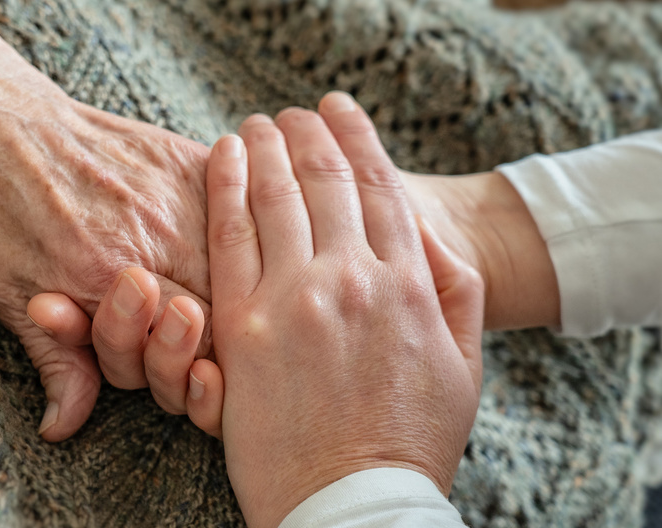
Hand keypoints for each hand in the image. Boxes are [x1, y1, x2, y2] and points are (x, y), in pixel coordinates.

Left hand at [0, 0, 212, 440]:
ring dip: (239, 282)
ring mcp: (171, 191)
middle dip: (218, 334)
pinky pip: (238, 199)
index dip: (200, 370)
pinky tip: (238, 239)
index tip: (194, 372)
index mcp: (104, 280)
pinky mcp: (182, 156)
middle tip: (199, 333)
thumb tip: (63, 428)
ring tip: (218, 291)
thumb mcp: (5, 296)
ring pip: (242, 256)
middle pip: (227, 308)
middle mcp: (150, 236)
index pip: (191, 348)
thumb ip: (55, 362)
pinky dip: (243, 225)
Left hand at [204, 94, 482, 526]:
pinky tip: (222, 158)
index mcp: (408, 284)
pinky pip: (229, 238)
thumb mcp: (464, 363)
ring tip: (255, 125)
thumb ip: (456, 289)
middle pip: (324, 179)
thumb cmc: (410, 439)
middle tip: (291, 114)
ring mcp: (294, 300)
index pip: (381, 185)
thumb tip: (427, 232)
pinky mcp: (242, 327)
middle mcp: (351, 279)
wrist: (353, 503)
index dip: (356, 136)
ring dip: (264, 147)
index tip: (339, 110)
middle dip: (306, 133)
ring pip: (274, 196)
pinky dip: (226, 188)